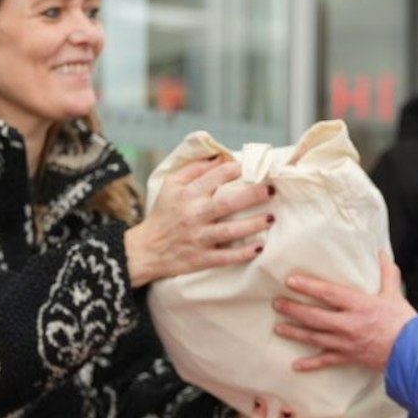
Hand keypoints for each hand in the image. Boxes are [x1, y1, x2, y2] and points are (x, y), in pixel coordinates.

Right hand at [125, 156, 273, 286]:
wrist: (146, 250)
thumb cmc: (163, 214)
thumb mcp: (171, 186)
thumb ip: (194, 170)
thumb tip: (220, 158)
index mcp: (187, 194)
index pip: (215, 176)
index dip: (235, 170)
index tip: (252, 167)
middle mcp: (194, 214)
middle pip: (227, 203)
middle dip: (251, 195)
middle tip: (270, 190)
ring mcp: (198, 238)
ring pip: (229, 231)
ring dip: (252, 224)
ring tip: (271, 218)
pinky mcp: (201, 259)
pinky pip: (225, 257)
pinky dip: (243, 253)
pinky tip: (259, 247)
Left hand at [273, 252, 417, 373]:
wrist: (413, 353)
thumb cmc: (404, 323)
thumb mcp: (394, 295)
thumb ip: (387, 274)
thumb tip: (382, 254)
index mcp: (359, 305)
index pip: (328, 293)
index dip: (308, 286)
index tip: (291, 281)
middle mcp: (349, 324)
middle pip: (314, 316)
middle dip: (293, 309)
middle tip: (277, 303)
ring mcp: (346, 343)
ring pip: (315, 338)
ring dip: (295, 332)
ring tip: (278, 327)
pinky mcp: (349, 358)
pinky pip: (326, 361)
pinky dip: (310, 364)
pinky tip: (296, 365)